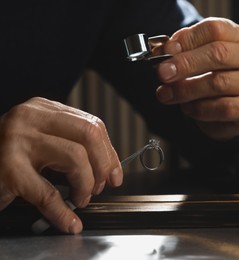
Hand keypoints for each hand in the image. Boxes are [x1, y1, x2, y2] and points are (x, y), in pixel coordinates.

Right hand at [0, 97, 121, 233]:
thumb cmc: (7, 156)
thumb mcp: (41, 140)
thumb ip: (71, 145)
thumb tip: (108, 168)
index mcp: (43, 109)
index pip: (91, 125)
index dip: (109, 153)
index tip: (115, 174)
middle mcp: (31, 118)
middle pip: (89, 134)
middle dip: (103, 165)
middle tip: (100, 187)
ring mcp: (18, 141)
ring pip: (75, 157)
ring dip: (86, 184)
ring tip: (80, 198)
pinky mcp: (8, 169)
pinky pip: (47, 192)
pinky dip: (63, 211)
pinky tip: (69, 220)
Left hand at [155, 17, 238, 139]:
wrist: (232, 112)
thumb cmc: (213, 79)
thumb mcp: (197, 60)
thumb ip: (182, 53)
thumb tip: (162, 52)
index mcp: (237, 37)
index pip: (214, 29)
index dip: (188, 39)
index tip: (166, 51)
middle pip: (218, 53)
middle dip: (185, 64)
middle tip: (163, 73)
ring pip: (219, 83)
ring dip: (187, 90)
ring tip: (167, 95)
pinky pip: (224, 108)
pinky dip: (200, 109)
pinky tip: (188, 109)